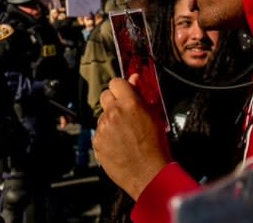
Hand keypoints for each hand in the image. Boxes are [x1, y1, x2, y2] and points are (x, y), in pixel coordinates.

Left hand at [93, 73, 172, 199]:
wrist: (149, 174)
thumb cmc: (156, 147)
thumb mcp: (154, 116)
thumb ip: (142, 95)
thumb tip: (134, 78)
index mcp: (130, 103)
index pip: (116, 82)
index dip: (121, 88)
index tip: (124, 94)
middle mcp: (113, 112)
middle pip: (105, 95)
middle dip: (113, 102)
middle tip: (124, 113)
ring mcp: (103, 127)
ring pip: (102, 115)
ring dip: (110, 120)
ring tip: (124, 134)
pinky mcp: (96, 141)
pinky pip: (99, 132)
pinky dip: (106, 136)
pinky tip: (118, 144)